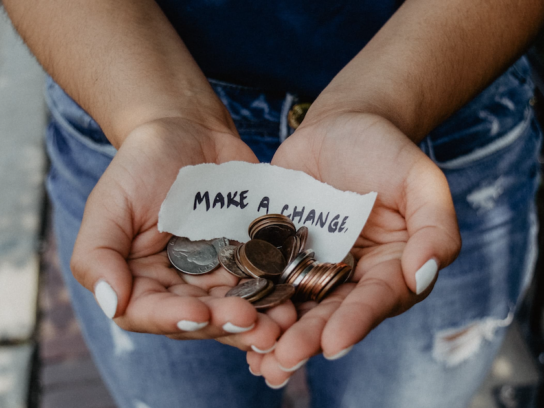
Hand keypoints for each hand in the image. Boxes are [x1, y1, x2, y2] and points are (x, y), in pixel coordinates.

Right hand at [71, 117, 296, 350]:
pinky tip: (295, 298)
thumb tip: (112, 303)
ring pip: (236, 306)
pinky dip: (278, 291)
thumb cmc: (141, 165)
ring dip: (260, 319)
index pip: (151, 313)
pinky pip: (264, 280)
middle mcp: (180, 285)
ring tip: (282, 323)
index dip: (174, 319)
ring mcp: (217, 273)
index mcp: (141, 280)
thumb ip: (97, 255)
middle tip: (253, 325)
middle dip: (226, 324)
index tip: (200, 314)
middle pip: (201, 318)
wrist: (188, 132)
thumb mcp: (109, 204)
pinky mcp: (248, 258)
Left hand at [247, 112, 460, 385]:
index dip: (356, 321)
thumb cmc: (385, 150)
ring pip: (296, 306)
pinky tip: (233, 322)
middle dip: (309, 338)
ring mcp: (313, 266)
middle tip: (284, 359)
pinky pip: (266, 279)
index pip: (376, 300)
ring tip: (258, 359)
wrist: (340, 126)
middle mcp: (352, 276)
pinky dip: (253, 300)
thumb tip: (423, 274)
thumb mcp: (420, 180)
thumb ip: (435, 227)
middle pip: (332, 312)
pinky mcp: (281, 252)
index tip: (334, 342)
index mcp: (390, 267)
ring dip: (277, 333)